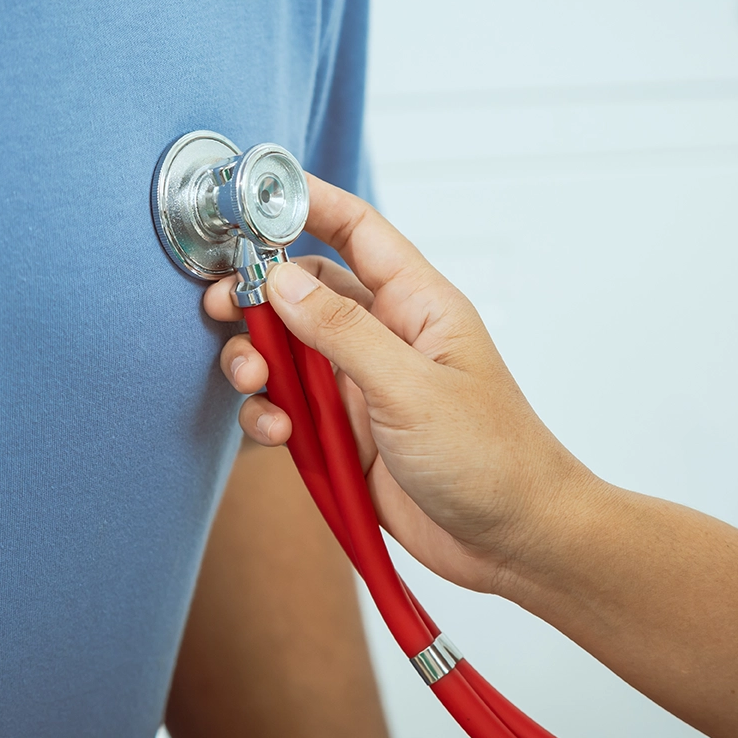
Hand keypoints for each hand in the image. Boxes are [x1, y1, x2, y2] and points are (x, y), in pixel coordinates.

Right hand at [203, 175, 599, 594]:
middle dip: (258, 296)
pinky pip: (290, 408)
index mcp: (416, 304)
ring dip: (257, 360)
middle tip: (224, 308)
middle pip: (304, 291)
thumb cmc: (492, 458)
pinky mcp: (346, 434)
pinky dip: (270, 414)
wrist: (514, 543)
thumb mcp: (411, 388)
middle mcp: (386, 336)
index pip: (355, 231)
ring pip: (287, 352)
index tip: (251, 194)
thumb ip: (341, 331)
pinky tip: (276, 432)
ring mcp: (363, 385)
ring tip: (252, 378)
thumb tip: (279, 279)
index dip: (305, 203)